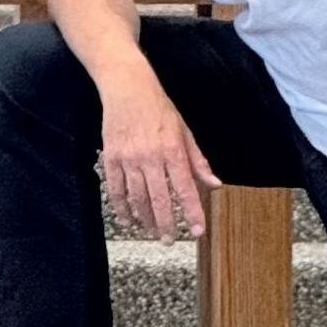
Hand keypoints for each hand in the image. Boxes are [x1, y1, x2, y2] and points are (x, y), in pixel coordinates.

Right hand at [100, 72, 220, 237]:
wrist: (126, 87)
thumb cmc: (159, 107)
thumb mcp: (184, 131)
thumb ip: (198, 160)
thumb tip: (214, 183)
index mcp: (172, 150)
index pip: (185, 188)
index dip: (192, 212)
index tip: (197, 230)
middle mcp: (150, 157)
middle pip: (159, 199)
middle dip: (166, 224)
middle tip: (170, 240)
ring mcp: (128, 158)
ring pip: (137, 198)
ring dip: (145, 219)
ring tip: (152, 232)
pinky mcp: (111, 158)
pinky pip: (115, 189)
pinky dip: (121, 208)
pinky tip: (127, 220)